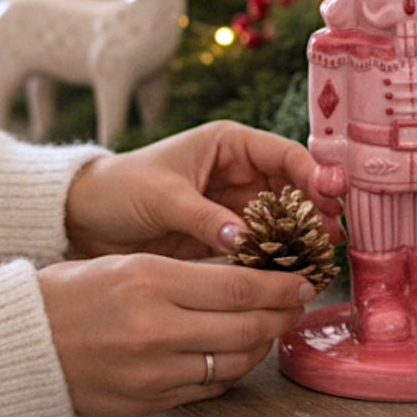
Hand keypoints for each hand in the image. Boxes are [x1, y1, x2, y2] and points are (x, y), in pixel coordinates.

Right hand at [38, 253, 314, 415]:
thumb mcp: (124, 265)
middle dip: (281, 316)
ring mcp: (154, 372)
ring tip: (270, 329)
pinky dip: (230, 372)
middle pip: (246, 326)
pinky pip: (209, 389)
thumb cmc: (67, 295)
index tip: (302, 282)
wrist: (18, 347)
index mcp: (151, 283)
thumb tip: (242, 275)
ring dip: (261, 346)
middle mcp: (157, 329)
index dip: (279, 287)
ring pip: (235, 363)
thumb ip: (182, 273)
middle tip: (298, 306)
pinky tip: (235, 355)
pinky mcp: (150, 402)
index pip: (239, 287)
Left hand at [64, 121, 342, 260]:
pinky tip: (290, 271)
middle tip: (333, 236)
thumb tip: (243, 241)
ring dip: (300, 236)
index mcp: (228, 145)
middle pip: (290, 188)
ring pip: (280, 219)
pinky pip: (259, 245)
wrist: (83, 219)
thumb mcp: (162, 197)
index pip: (283, 154)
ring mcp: (232, 205)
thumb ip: (204, 218)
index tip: (331, 197)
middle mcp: (237, 172)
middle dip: (314, 210)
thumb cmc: (119, 190)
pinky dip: (276, 256)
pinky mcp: (223, 236)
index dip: (312, 174)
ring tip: (321, 257)